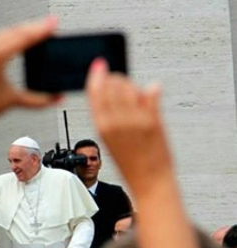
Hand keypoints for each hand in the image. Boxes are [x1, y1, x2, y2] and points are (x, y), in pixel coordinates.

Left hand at [0, 17, 63, 134]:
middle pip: (13, 32)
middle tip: (46, 27)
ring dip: (10, 34)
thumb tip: (57, 99)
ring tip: (22, 38)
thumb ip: (38, 100)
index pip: (23, 38)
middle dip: (31, 30)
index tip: (53, 22)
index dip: (41, 29)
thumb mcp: (11, 100)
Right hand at [85, 58, 166, 195]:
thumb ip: (112, 116)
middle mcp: (117, 122)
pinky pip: (150, 95)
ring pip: (130, 87)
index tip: (99, 66)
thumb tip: (115, 92)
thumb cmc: (131, 164)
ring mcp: (135, 121)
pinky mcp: (153, 122)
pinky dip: (151, 89)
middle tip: (120, 80)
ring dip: (133, 84)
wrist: (150, 181)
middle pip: (112, 85)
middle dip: (116, 78)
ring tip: (135, 91)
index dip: (97, 75)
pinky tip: (152, 89)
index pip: (95, 92)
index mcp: (102, 126)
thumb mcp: (111, 139)